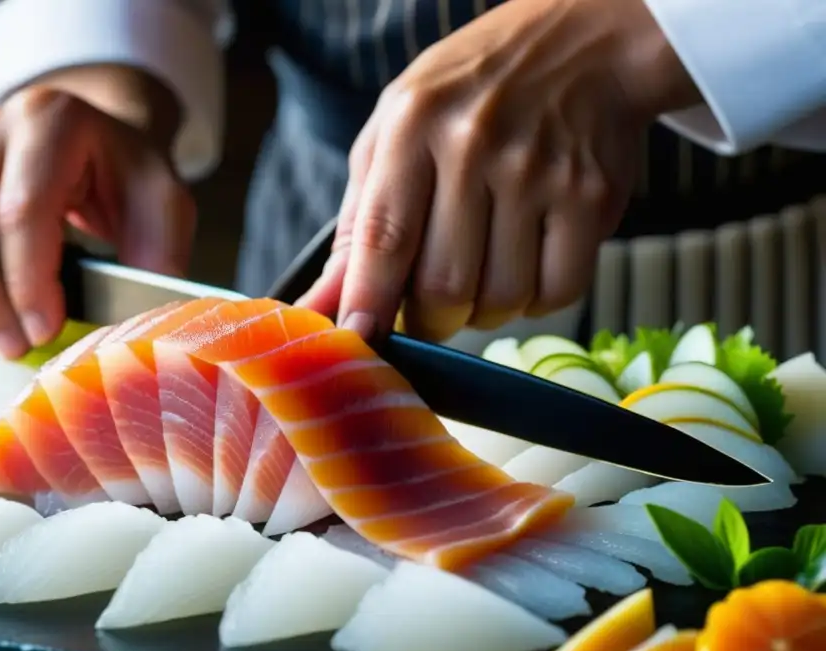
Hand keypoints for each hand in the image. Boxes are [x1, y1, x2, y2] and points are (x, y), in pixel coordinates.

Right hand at [0, 75, 195, 358]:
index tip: (44, 332)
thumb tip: (134, 319)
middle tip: (17, 349)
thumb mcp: (163, 204)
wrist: (91, 139)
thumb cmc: (126, 178)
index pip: (21, 213)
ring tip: (0, 334)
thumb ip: (158, 254)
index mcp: (52, 121)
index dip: (27, 282)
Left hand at [299, 0, 700, 340]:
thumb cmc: (470, 96)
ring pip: (500, 300)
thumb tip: (323, 304)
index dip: (369, 302)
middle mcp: (477, 147)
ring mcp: (540, 173)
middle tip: (428, 309)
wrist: (584, 43)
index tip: (360, 341)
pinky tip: (525, 266)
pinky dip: (534, 300)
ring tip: (482, 271)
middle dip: (429, 320)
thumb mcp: (395, 133)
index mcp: (414, 127)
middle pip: (444, 286)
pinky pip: (556, 293)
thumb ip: (359, 221)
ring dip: (483, 310)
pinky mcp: (592, 197)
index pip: (384, 238)